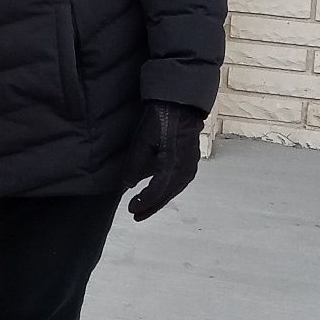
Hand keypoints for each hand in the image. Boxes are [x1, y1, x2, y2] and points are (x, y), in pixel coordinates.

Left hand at [124, 102, 204, 221]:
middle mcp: (185, 170)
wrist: (180, 104)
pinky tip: (159, 191)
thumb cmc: (159, 120)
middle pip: (167, 194)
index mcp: (172, 166)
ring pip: (174, 189)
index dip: (144, 203)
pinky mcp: (191, 160)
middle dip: (152, 206)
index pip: (157, 192)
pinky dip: (167, 189)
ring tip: (146, 207)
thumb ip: (135, 165)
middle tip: (137, 215)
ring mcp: (190, 165)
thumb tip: (128, 185)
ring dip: (160, 199)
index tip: (131, 209)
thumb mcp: (142, 141)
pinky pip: (179, 181)